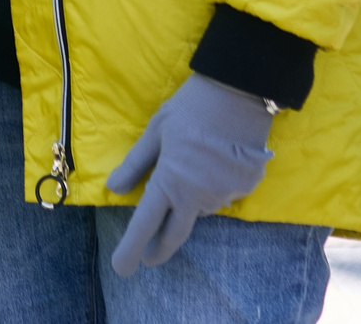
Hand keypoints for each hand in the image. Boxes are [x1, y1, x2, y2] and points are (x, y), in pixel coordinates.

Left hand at [106, 74, 276, 277]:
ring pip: (200, 210)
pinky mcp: (246, 187)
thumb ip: (136, 164)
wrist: (240, 91)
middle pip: (175, 234)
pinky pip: (223, 196)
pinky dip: (214, 188)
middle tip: (149, 257)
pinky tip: (215, 164)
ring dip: (190, 203)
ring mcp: (225, 194)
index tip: (122, 269)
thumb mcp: (156, 131)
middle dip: (159, 249)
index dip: (131, 249)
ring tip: (191, 169)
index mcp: (170, 182)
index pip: (146, 224)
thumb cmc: (191, 107)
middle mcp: (198, 197)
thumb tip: (114, 189)